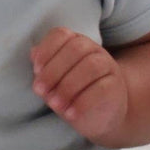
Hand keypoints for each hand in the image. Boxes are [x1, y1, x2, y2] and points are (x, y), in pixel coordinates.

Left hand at [30, 27, 128, 144]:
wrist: (100, 115)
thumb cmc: (71, 93)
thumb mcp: (54, 80)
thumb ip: (44, 67)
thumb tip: (33, 53)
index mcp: (74, 42)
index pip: (61, 34)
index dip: (46, 50)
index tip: (35, 70)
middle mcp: (93, 49)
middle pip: (75, 48)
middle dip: (54, 70)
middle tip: (40, 91)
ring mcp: (107, 66)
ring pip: (91, 66)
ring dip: (68, 86)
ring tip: (54, 104)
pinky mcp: (116, 86)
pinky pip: (102, 89)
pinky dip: (83, 102)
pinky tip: (70, 114)